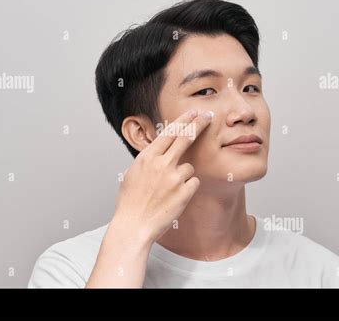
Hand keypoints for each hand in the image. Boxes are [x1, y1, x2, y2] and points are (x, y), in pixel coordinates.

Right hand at [112, 109, 212, 243]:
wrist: (134, 225)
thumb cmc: (131, 202)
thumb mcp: (133, 173)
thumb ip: (148, 160)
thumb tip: (159, 150)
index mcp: (147, 157)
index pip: (169, 132)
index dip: (183, 120)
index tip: (193, 112)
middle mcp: (161, 164)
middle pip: (185, 138)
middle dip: (198, 124)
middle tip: (208, 116)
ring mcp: (173, 178)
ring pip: (188, 167)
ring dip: (182, 176)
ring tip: (167, 191)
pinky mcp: (184, 192)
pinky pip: (193, 183)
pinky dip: (187, 189)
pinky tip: (174, 198)